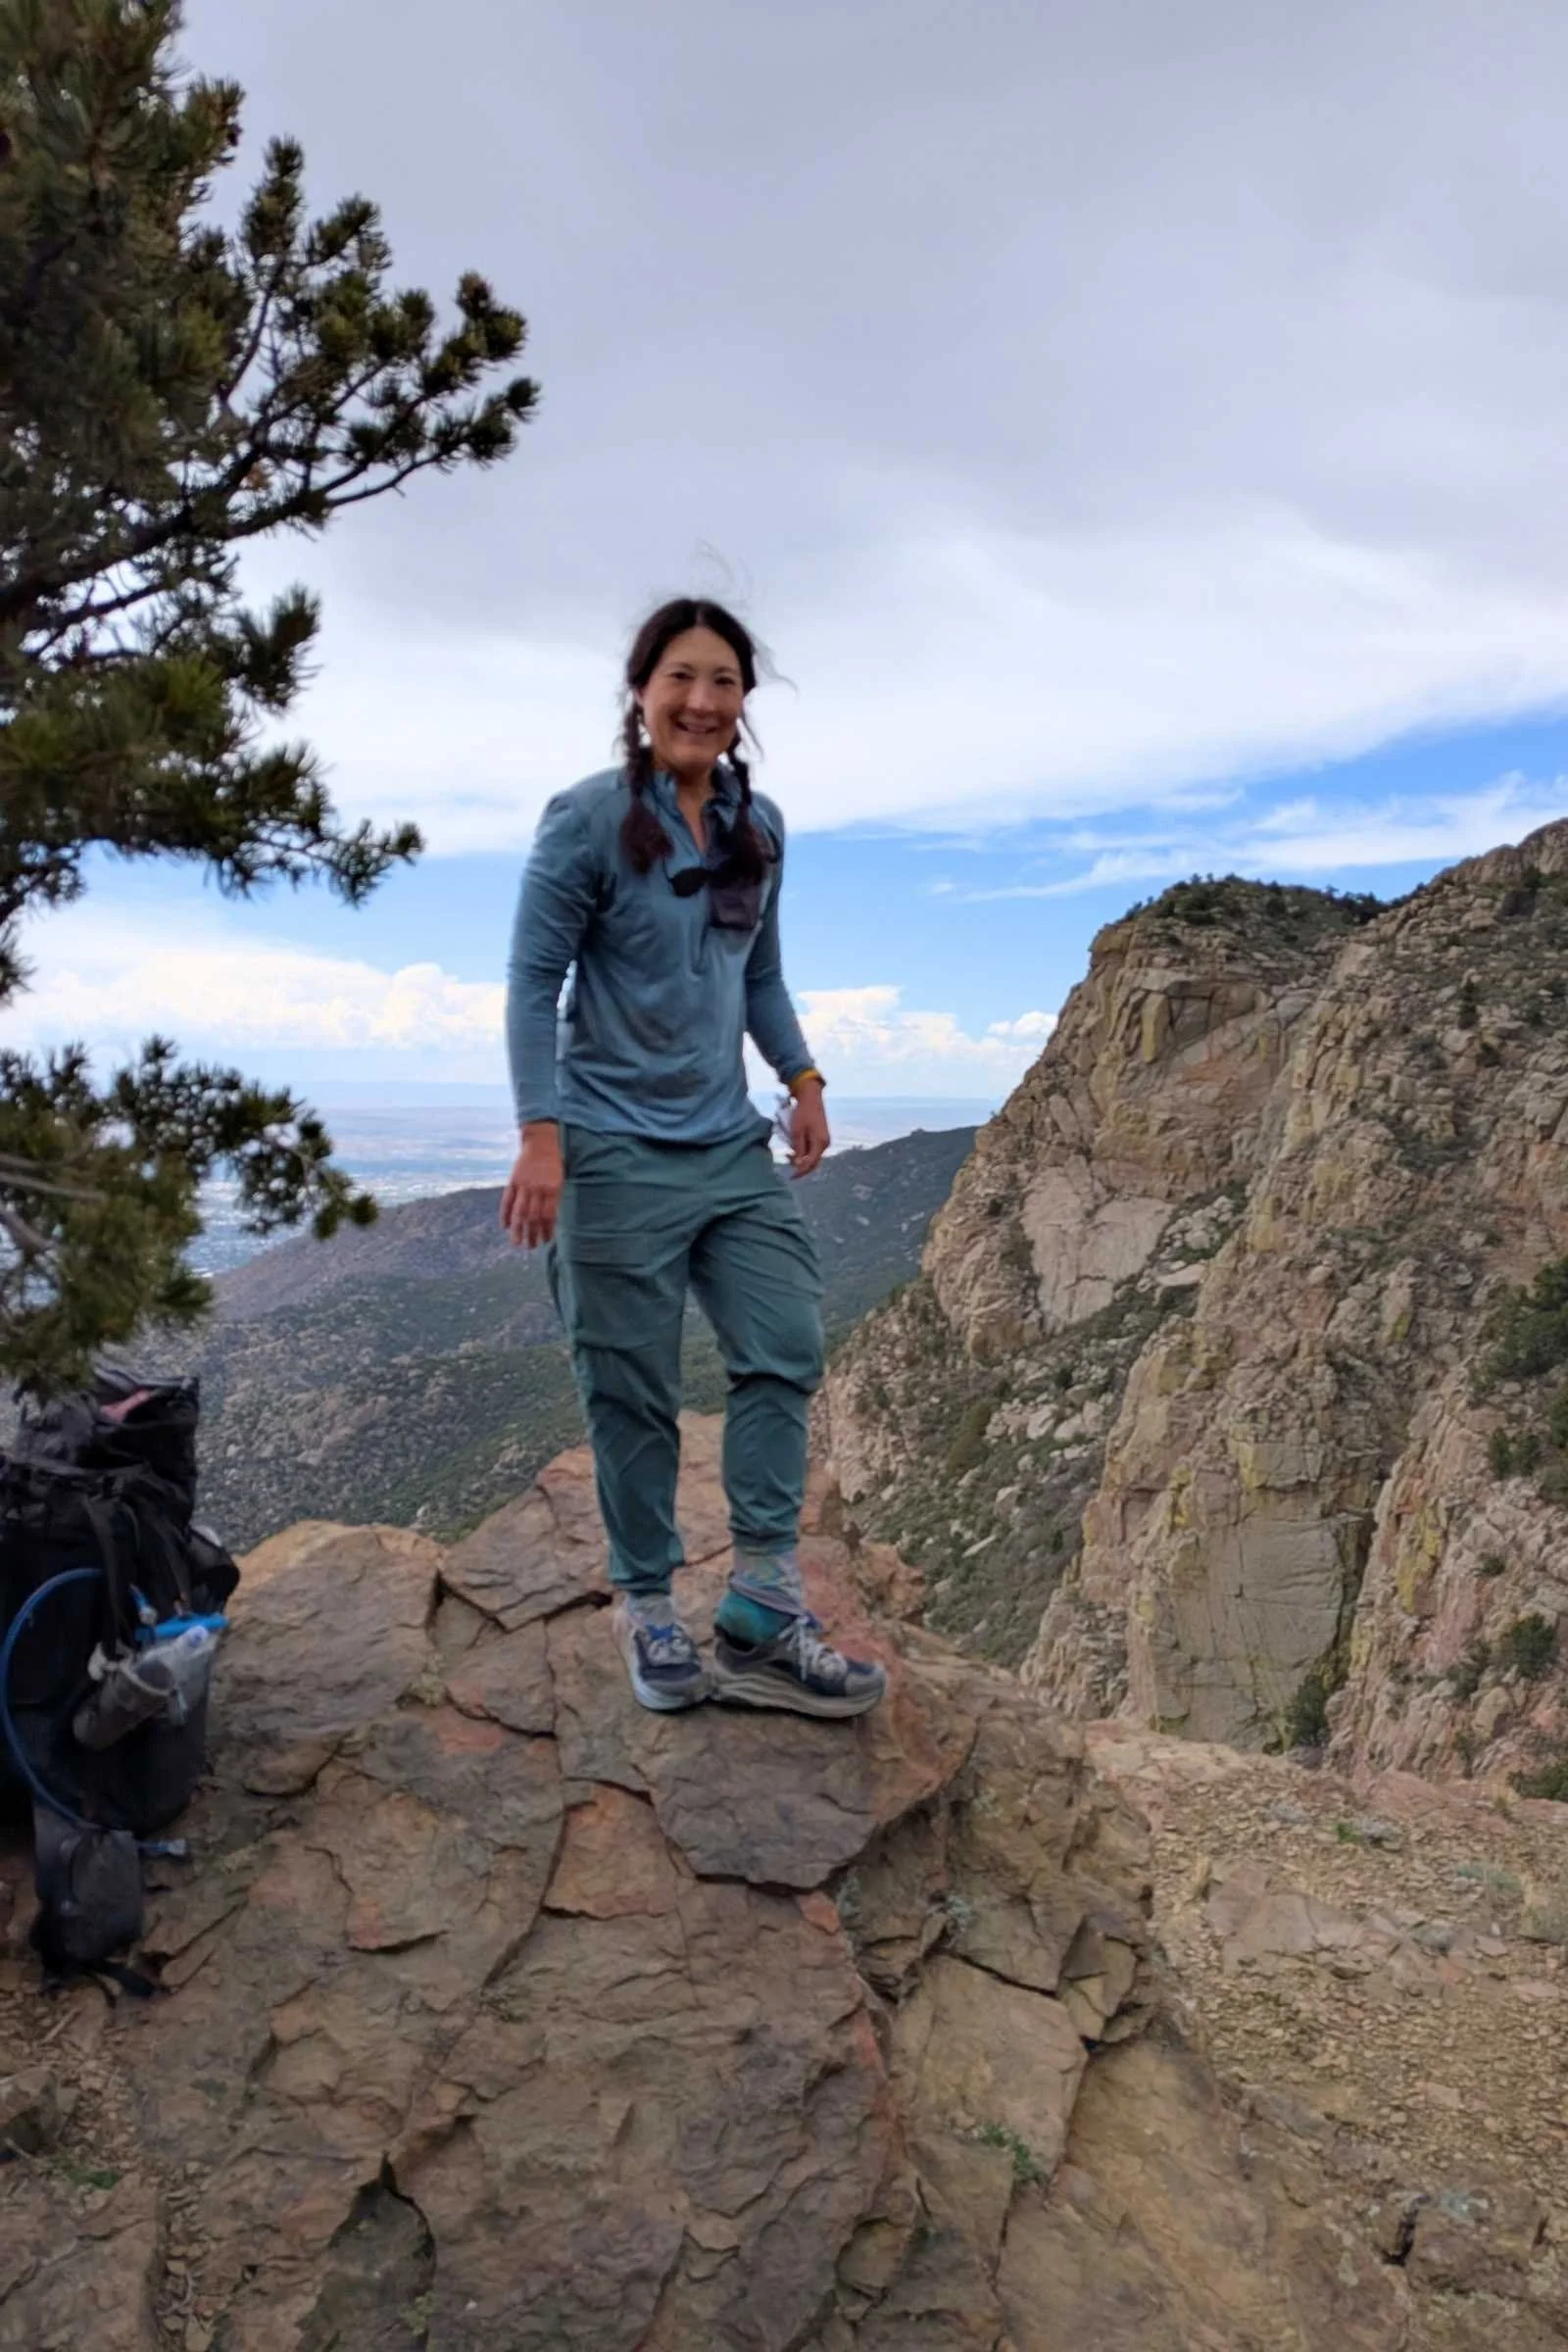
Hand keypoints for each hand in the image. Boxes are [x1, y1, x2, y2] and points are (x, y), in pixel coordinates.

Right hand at [501, 1124, 563, 1247]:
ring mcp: (523, 1185)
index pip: (548, 1215)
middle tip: (531, 1247)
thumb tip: (552, 1221)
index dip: (547, 1230)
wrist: (541, 1141)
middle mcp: (537, 1188)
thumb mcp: (561, 1179)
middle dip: (532, 1234)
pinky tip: (504, 1226)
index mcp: (552, 1188)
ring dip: (517, 1230)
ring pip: (519, 1212)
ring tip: (517, 1243)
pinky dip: (504, 1214)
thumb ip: (555, 1198)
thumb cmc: (555, 1162)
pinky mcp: (512, 1181)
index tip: (546, 1240)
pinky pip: (507, 1200)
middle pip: (533, 1217)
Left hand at [788, 1080, 828, 1177]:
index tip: (791, 1176)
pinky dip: (804, 1152)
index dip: (801, 1171)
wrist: (811, 1097)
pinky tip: (794, 1148)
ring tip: (788, 1154)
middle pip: (813, 1162)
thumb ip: (798, 1149)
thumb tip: (799, 1164)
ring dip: (801, 1159)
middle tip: (787, 1163)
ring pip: (813, 1156)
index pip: (811, 1163)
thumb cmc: (802, 1113)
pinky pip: (813, 1149)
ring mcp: (824, 1140)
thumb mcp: (797, 1131)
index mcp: (820, 1143)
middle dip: (801, 1166)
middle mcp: (825, 1143)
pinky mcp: (821, 1137)